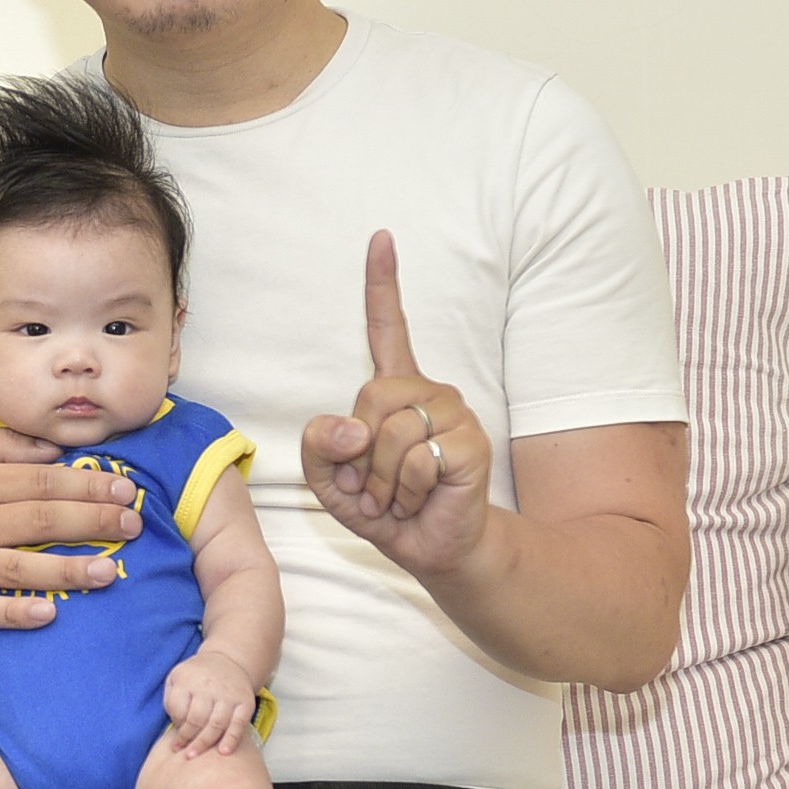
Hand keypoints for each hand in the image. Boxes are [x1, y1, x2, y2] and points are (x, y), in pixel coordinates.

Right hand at [0, 419, 142, 631]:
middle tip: (134, 525)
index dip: (85, 485)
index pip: (37, 481)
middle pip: (37, 519)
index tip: (124, 490)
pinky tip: (50, 613)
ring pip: (18, 566)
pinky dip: (15, 613)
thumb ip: (1, 444)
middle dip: (92, 521)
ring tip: (110, 572)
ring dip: (68, 570)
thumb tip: (55, 450)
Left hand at [162, 649, 262, 754]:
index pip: (178, 708)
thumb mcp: (176, 677)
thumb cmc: (197, 676)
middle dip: (188, 738)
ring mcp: (228, 695)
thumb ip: (171, 698)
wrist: (229, 660)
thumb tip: (176, 726)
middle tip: (184, 753)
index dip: (176, 724)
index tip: (176, 734)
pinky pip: (239, 724)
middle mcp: (208, 686)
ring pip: (216, 724)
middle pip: (196, 719)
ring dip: (204, 742)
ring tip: (194, 755)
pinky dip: (232, 739)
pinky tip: (224, 752)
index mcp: (188, 679)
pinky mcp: (245, 702)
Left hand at [300, 231, 491, 579]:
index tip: (382, 238)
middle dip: (359, 453)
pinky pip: (415, 460)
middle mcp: (429, 392)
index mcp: (396, 390)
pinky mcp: (471, 444)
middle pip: (370, 397)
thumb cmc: (384, 509)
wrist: (432, 549)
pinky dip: (404, 491)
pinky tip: (419, 500)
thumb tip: (352, 426)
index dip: (383, 284)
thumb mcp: (329, 480)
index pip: (388, 327)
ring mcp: (454, 415)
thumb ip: (317, 447)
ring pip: (391, 431)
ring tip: (396, 496)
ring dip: (381, 480)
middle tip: (374, 485)